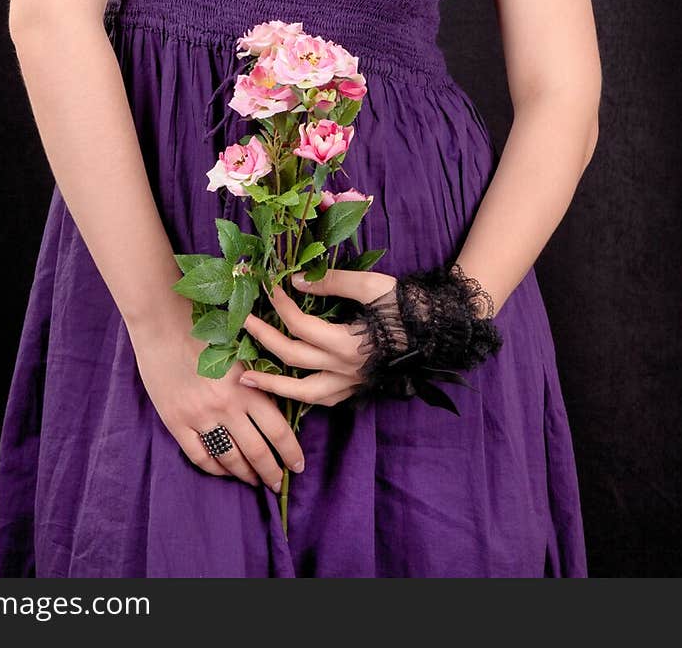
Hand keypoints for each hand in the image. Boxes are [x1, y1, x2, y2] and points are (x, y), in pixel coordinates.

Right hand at [129, 299, 305, 493]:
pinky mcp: (177, 422)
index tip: (297, 466)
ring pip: (230, 458)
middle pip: (257, 451)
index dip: (291, 453)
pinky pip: (200, 456)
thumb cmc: (204, 329)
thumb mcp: (239, 352)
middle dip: (271, 472)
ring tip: (253, 480)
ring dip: (245, 474)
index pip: (278, 430)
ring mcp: (201, 416)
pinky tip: (223, 470)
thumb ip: (256, 379)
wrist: (163, 322)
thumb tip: (275, 408)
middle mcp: (227, 406)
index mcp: (247, 386)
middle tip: (277, 482)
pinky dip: (215, 469)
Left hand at [238, 268, 397, 407]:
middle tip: (242, 324)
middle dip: (264, 339)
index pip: (300, 326)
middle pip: (293, 358)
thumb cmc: (406, 305)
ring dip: (273, 385)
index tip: (269, 287)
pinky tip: (288, 388)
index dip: (280, 305)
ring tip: (246, 378)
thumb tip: (296, 282)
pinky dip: (301, 396)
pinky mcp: (357, 388)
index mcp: (347, 343)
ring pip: (304, 393)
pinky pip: (324, 400)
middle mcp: (345, 369)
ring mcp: (351, 383)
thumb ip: (332, 283)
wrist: (439, 332)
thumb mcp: (371, 285)